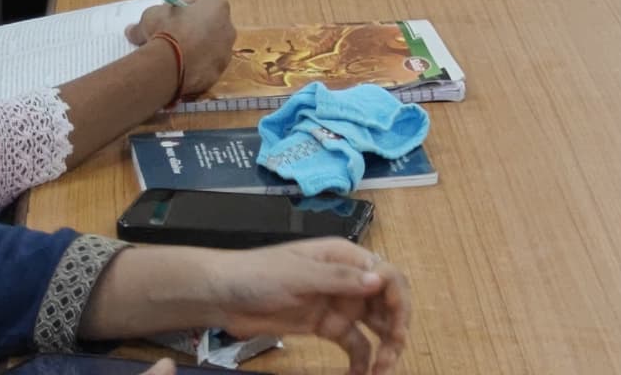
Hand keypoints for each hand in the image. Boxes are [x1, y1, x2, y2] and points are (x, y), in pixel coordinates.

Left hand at [90, 238, 410, 374]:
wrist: (223, 295)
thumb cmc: (258, 274)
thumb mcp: (299, 274)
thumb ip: (339, 279)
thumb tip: (379, 280)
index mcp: (345, 258)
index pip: (386, 275)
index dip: (397, 300)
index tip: (395, 327)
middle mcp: (348, 280)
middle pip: (387, 303)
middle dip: (395, 328)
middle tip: (390, 356)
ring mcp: (338, 305)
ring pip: (375, 327)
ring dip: (384, 348)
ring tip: (380, 370)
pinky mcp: (325, 327)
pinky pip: (353, 345)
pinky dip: (361, 361)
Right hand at [126, 0, 238, 97]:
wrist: (171, 65)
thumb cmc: (166, 30)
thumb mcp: (149, 18)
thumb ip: (145, 22)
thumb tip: (131, 30)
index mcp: (217, 5)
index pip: (203, 2)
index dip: (185, 7)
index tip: (171, 14)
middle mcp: (227, 27)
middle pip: (209, 25)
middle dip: (192, 28)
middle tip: (172, 34)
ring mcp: (225, 52)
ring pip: (209, 48)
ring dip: (194, 49)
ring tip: (173, 55)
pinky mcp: (218, 73)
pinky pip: (205, 67)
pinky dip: (194, 67)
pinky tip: (177, 69)